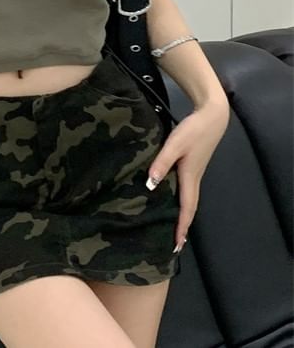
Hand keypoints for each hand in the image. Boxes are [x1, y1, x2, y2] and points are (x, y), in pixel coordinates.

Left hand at [145, 98, 229, 252]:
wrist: (212, 117)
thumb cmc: (193, 131)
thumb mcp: (175, 144)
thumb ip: (162, 162)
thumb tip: (151, 183)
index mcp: (189, 177)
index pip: (186, 208)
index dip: (181, 227)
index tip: (176, 245)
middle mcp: (194, 179)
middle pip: (189, 208)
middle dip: (183, 226)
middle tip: (175, 244)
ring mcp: (195, 173)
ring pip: (188, 199)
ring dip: (182, 215)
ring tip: (174, 228)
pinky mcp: (193, 166)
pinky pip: (187, 190)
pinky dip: (182, 201)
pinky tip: (173, 200)